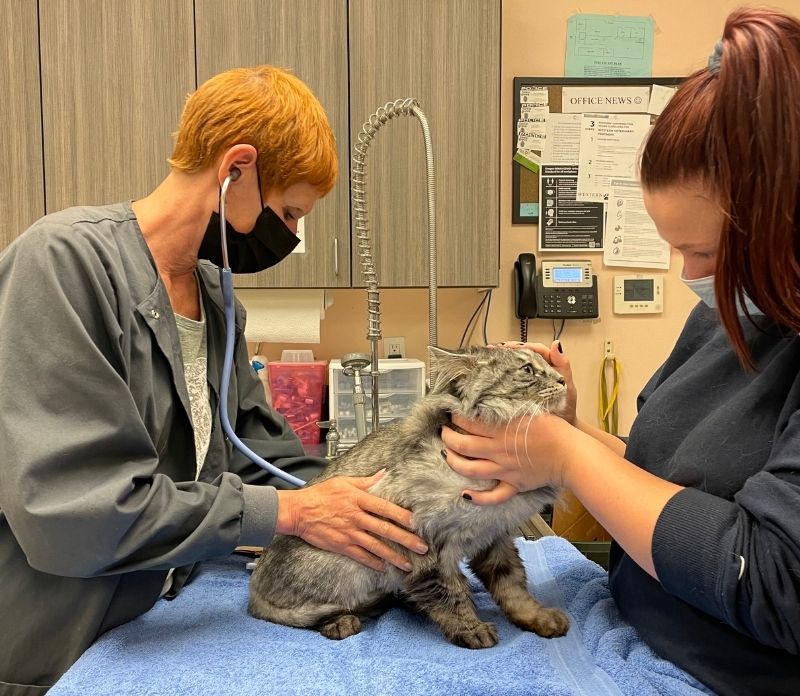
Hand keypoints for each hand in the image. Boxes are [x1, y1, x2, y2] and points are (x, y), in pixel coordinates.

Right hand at [277, 472, 427, 571]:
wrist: (298, 511)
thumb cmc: (320, 494)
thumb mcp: (343, 481)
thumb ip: (366, 481)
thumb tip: (384, 474)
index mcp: (358, 499)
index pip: (386, 508)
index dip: (403, 516)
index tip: (417, 523)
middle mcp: (357, 517)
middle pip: (386, 529)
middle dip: (406, 539)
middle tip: (422, 547)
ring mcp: (349, 532)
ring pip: (376, 546)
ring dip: (394, 556)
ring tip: (408, 564)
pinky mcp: (341, 545)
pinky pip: (361, 555)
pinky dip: (373, 562)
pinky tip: (384, 567)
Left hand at [442, 412, 578, 504]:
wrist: (572, 454)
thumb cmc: (555, 427)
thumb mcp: (531, 406)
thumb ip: (511, 402)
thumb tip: (494, 393)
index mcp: (501, 429)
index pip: (469, 422)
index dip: (456, 416)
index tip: (452, 412)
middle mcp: (498, 450)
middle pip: (463, 444)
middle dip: (448, 437)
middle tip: (444, 431)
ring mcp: (504, 469)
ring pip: (470, 469)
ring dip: (453, 461)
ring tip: (446, 454)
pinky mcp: (514, 484)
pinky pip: (493, 496)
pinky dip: (477, 498)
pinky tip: (465, 495)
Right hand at [494, 340, 577, 423]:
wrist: (561, 426)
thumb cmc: (566, 407)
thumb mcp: (567, 385)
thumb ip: (563, 365)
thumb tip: (556, 343)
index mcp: (549, 364)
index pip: (534, 350)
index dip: (521, 346)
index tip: (508, 347)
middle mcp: (537, 369)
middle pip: (521, 354)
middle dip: (507, 349)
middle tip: (493, 349)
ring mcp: (527, 380)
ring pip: (514, 364)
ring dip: (501, 359)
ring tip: (488, 357)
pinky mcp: (519, 390)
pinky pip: (510, 379)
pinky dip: (500, 374)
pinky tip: (490, 373)